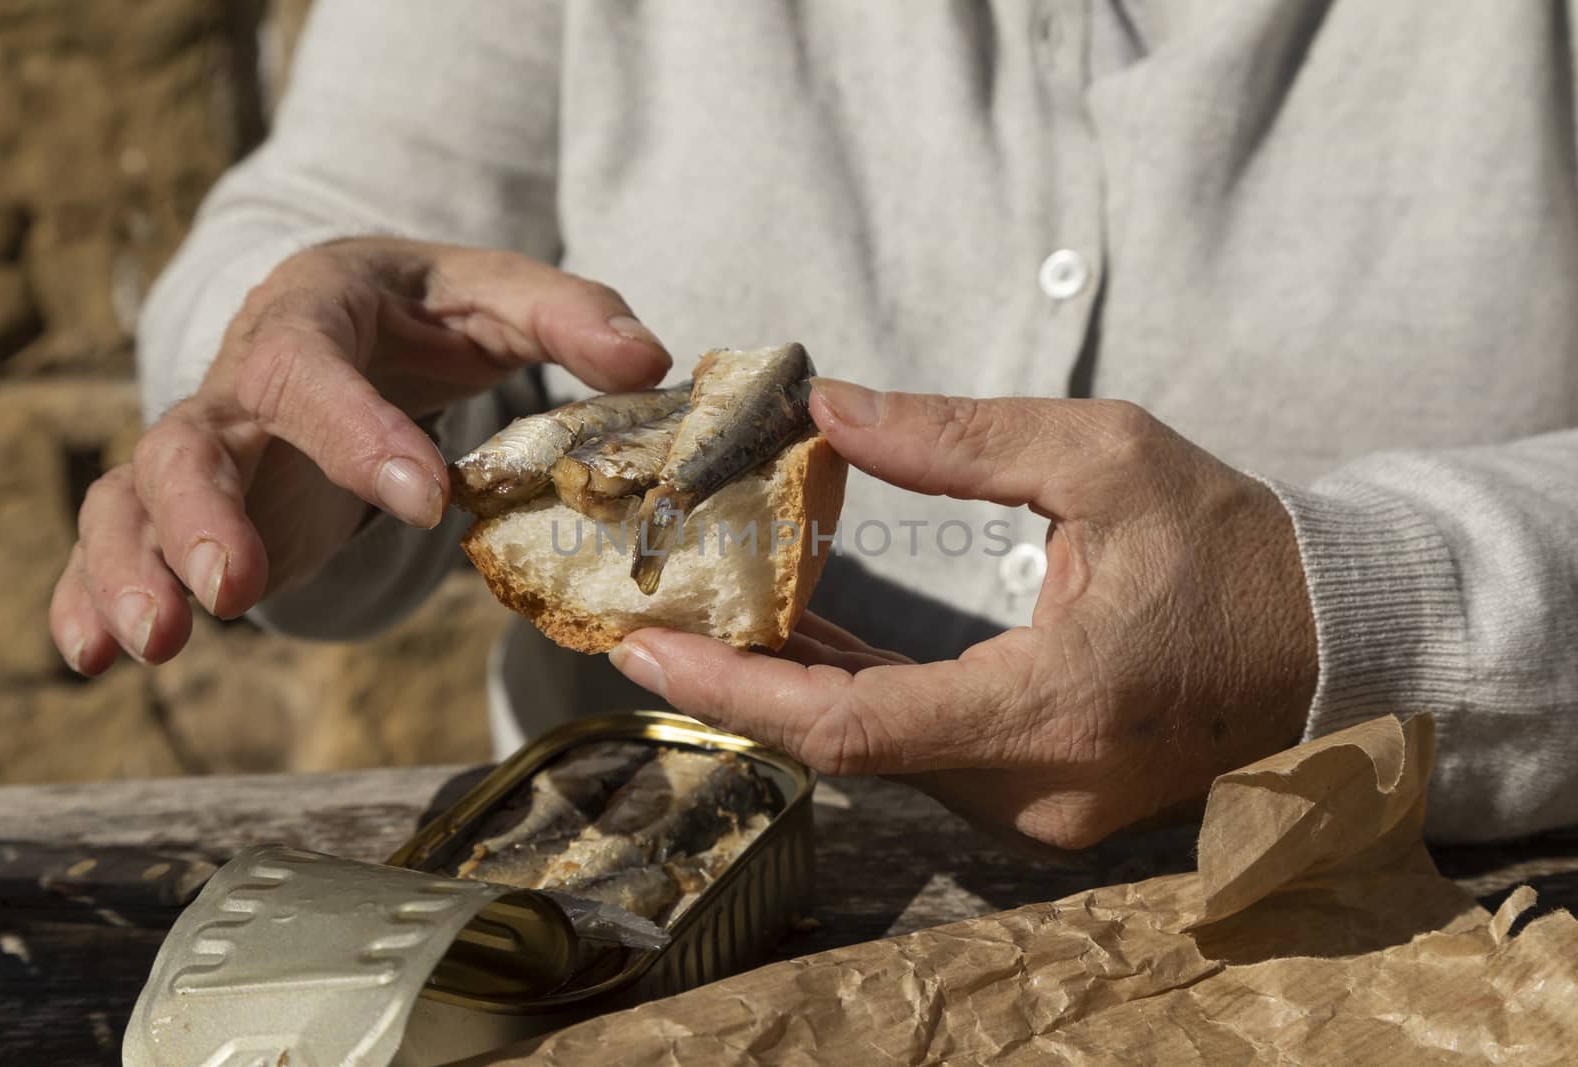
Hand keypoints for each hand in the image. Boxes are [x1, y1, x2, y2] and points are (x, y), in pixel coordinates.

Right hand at [52, 237, 669, 672]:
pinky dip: (90, 595)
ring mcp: (211, 450)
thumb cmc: (426, 309)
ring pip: (135, 500)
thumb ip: (569, 316)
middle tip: (234, 588)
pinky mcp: (199, 510)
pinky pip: (120, 543)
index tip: (422, 497)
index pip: (313, 369)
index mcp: (314, 317)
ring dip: (132, 570)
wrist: (350, 317)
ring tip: (153, 645)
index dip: (356, 432)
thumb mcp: (496, 295)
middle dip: (203, 516)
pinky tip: (90, 656)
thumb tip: (649, 359)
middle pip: (191, 442)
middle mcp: (241, 384)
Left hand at [608, 380, 1318, 848]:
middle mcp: (1040, 787)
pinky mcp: (1039, 803)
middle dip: (742, 685)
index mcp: (1058, 705)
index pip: (856, 724)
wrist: (1323, 637)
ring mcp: (1040, 811)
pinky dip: (851, 697)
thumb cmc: (1228, 543)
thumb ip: (959, 437)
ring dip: (792, 688)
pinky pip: (916, 753)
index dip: (739, 692)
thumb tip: (831, 410)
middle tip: (650, 623)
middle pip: (847, 747)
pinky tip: (797, 638)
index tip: (647, 654)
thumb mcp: (1105, 456)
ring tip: (708, 615)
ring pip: (877, 755)